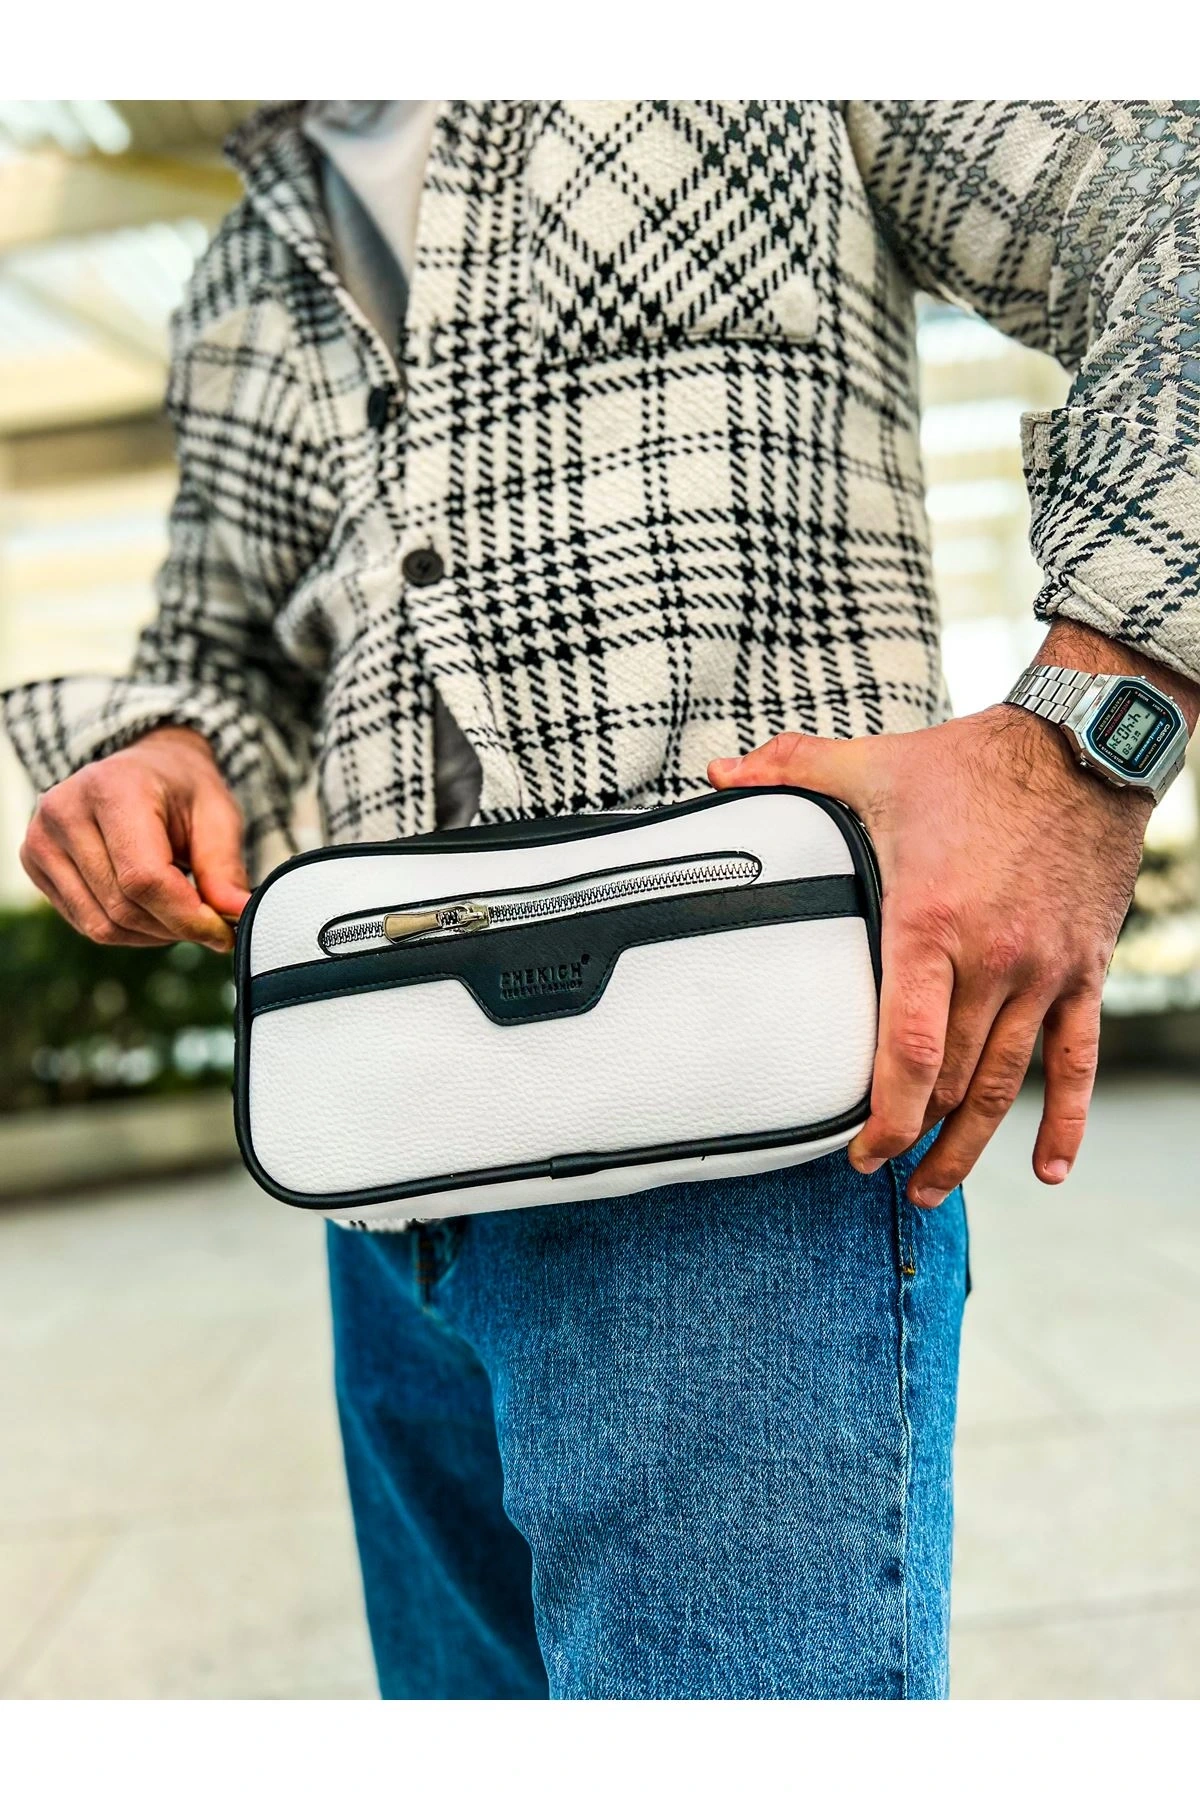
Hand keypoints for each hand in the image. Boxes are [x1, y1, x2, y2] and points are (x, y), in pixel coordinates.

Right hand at [19, 728, 249, 953]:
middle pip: (123, 907)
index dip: (187, 917)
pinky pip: (86, 924)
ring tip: (180, 910)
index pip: (143, 878)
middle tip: (209, 921)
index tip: (223, 932)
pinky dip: (127, 929)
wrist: (143, 769)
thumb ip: (225, 868)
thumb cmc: (182, 790)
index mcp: (112, 789)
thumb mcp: (217, 815)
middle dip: (174, 927)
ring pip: (102, 925)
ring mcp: (41, 839)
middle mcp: (64, 811)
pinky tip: (150, 907)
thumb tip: (241, 913)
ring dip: (152, 933)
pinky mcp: (34, 863)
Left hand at [708, 704, 1151, 1204]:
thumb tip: (716, 776)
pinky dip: (1066, 1121)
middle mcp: (992, 959)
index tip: (860, 1152)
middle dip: (916, 1137)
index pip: (909, 1050)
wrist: (1080, 748)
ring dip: (972, 1145)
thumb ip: (788, 773)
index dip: (885, 1115)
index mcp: (928, 922)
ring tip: (934, 1185)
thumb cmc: (969, 764)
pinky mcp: (1084, 968)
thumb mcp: (871, 765)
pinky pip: (1078, 1059)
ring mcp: (1044, 971)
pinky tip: (1048, 1169)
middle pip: (954, 1080)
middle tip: (882, 1172)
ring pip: (1008, 1082)